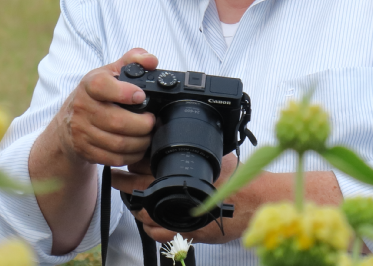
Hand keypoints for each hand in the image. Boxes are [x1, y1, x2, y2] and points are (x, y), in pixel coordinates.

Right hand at [51, 48, 158, 166]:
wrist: (68, 123)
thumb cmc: (95, 95)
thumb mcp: (110, 72)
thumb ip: (133, 60)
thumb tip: (151, 60)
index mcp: (90, 85)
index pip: (102, 87)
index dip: (124, 92)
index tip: (141, 96)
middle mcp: (82, 108)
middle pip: (117, 121)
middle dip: (143, 124)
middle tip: (152, 121)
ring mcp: (82, 132)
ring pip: (118, 143)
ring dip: (141, 142)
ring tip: (149, 135)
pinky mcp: (86, 151)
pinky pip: (114, 158)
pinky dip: (132, 155)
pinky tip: (138, 148)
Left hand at [111, 152, 256, 244]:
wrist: (256, 202)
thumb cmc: (240, 179)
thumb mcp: (217, 156)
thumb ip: (198, 150)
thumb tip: (189, 139)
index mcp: (180, 171)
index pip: (145, 162)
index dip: (132, 159)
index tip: (126, 157)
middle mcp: (176, 192)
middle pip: (138, 186)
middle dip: (124, 182)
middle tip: (116, 178)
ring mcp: (178, 215)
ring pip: (143, 212)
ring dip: (136, 205)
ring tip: (132, 200)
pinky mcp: (185, 232)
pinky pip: (157, 233)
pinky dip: (150, 226)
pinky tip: (149, 221)